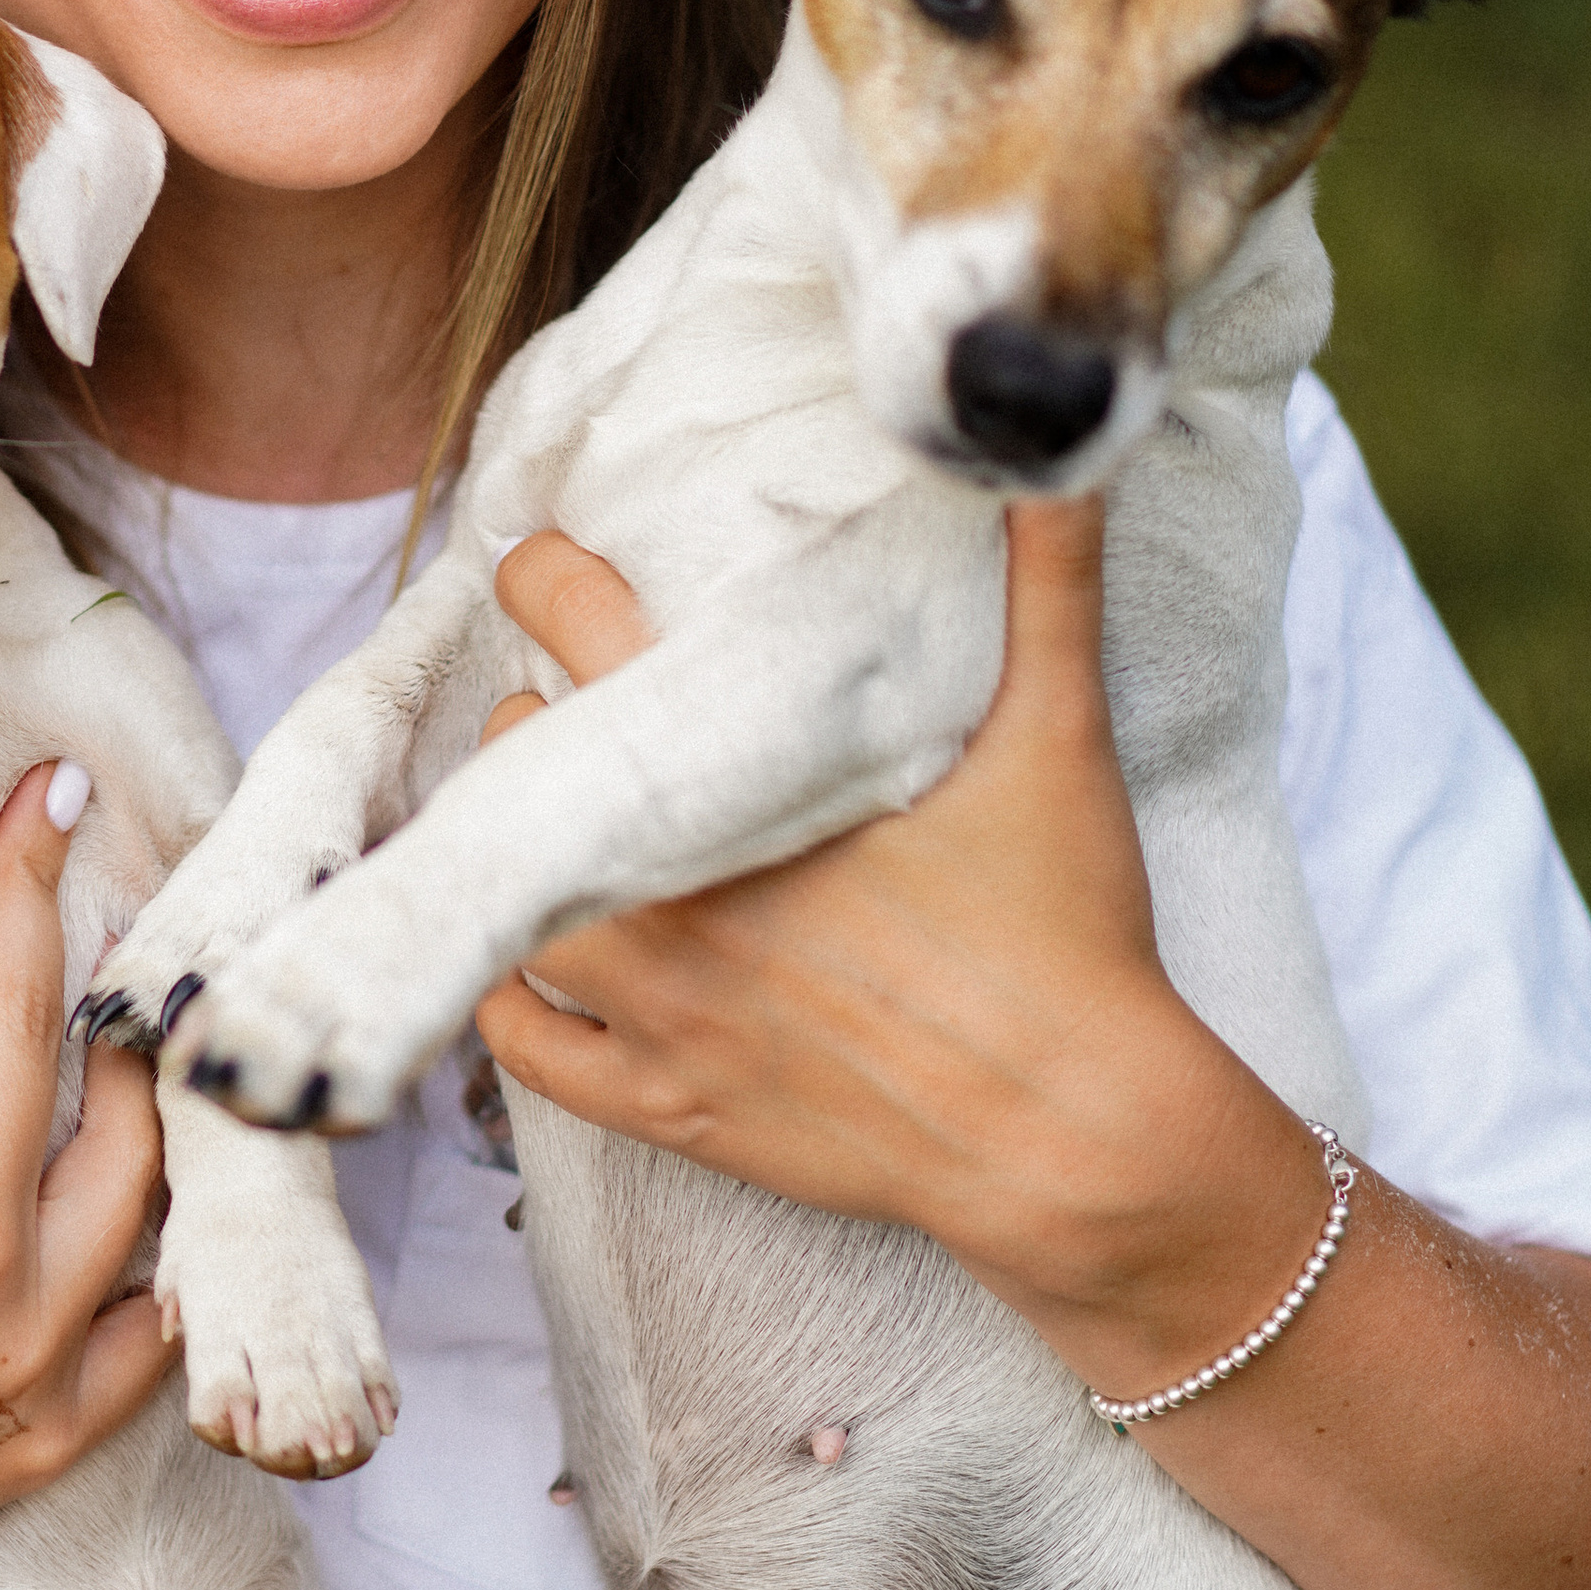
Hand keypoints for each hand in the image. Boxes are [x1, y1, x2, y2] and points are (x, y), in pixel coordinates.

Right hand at [0, 717, 169, 1589]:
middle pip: (26, 1018)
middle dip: (39, 882)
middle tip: (55, 793)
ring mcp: (40, 1332)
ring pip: (137, 1143)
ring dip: (133, 1038)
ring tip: (134, 959)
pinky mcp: (74, 1412)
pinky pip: (168, 1303)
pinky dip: (186, 1231)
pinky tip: (194, 1160)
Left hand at [472, 508, 1328, 1386]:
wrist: (1075, 1130)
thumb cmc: (1066, 927)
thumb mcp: (1061, 732)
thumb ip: (1049, 580)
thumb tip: (1062, 459)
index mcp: (743, 778)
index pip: (585, 636)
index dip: (548, 582)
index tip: (539, 561)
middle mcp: (672, 890)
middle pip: (526, 767)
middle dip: (542, 724)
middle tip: (576, 707)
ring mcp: (663, 1010)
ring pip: (515, 907)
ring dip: (522, 857)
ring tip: (555, 826)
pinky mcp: (675, 1108)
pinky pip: (533, 1058)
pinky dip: (517, 1008)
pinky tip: (532, 971)